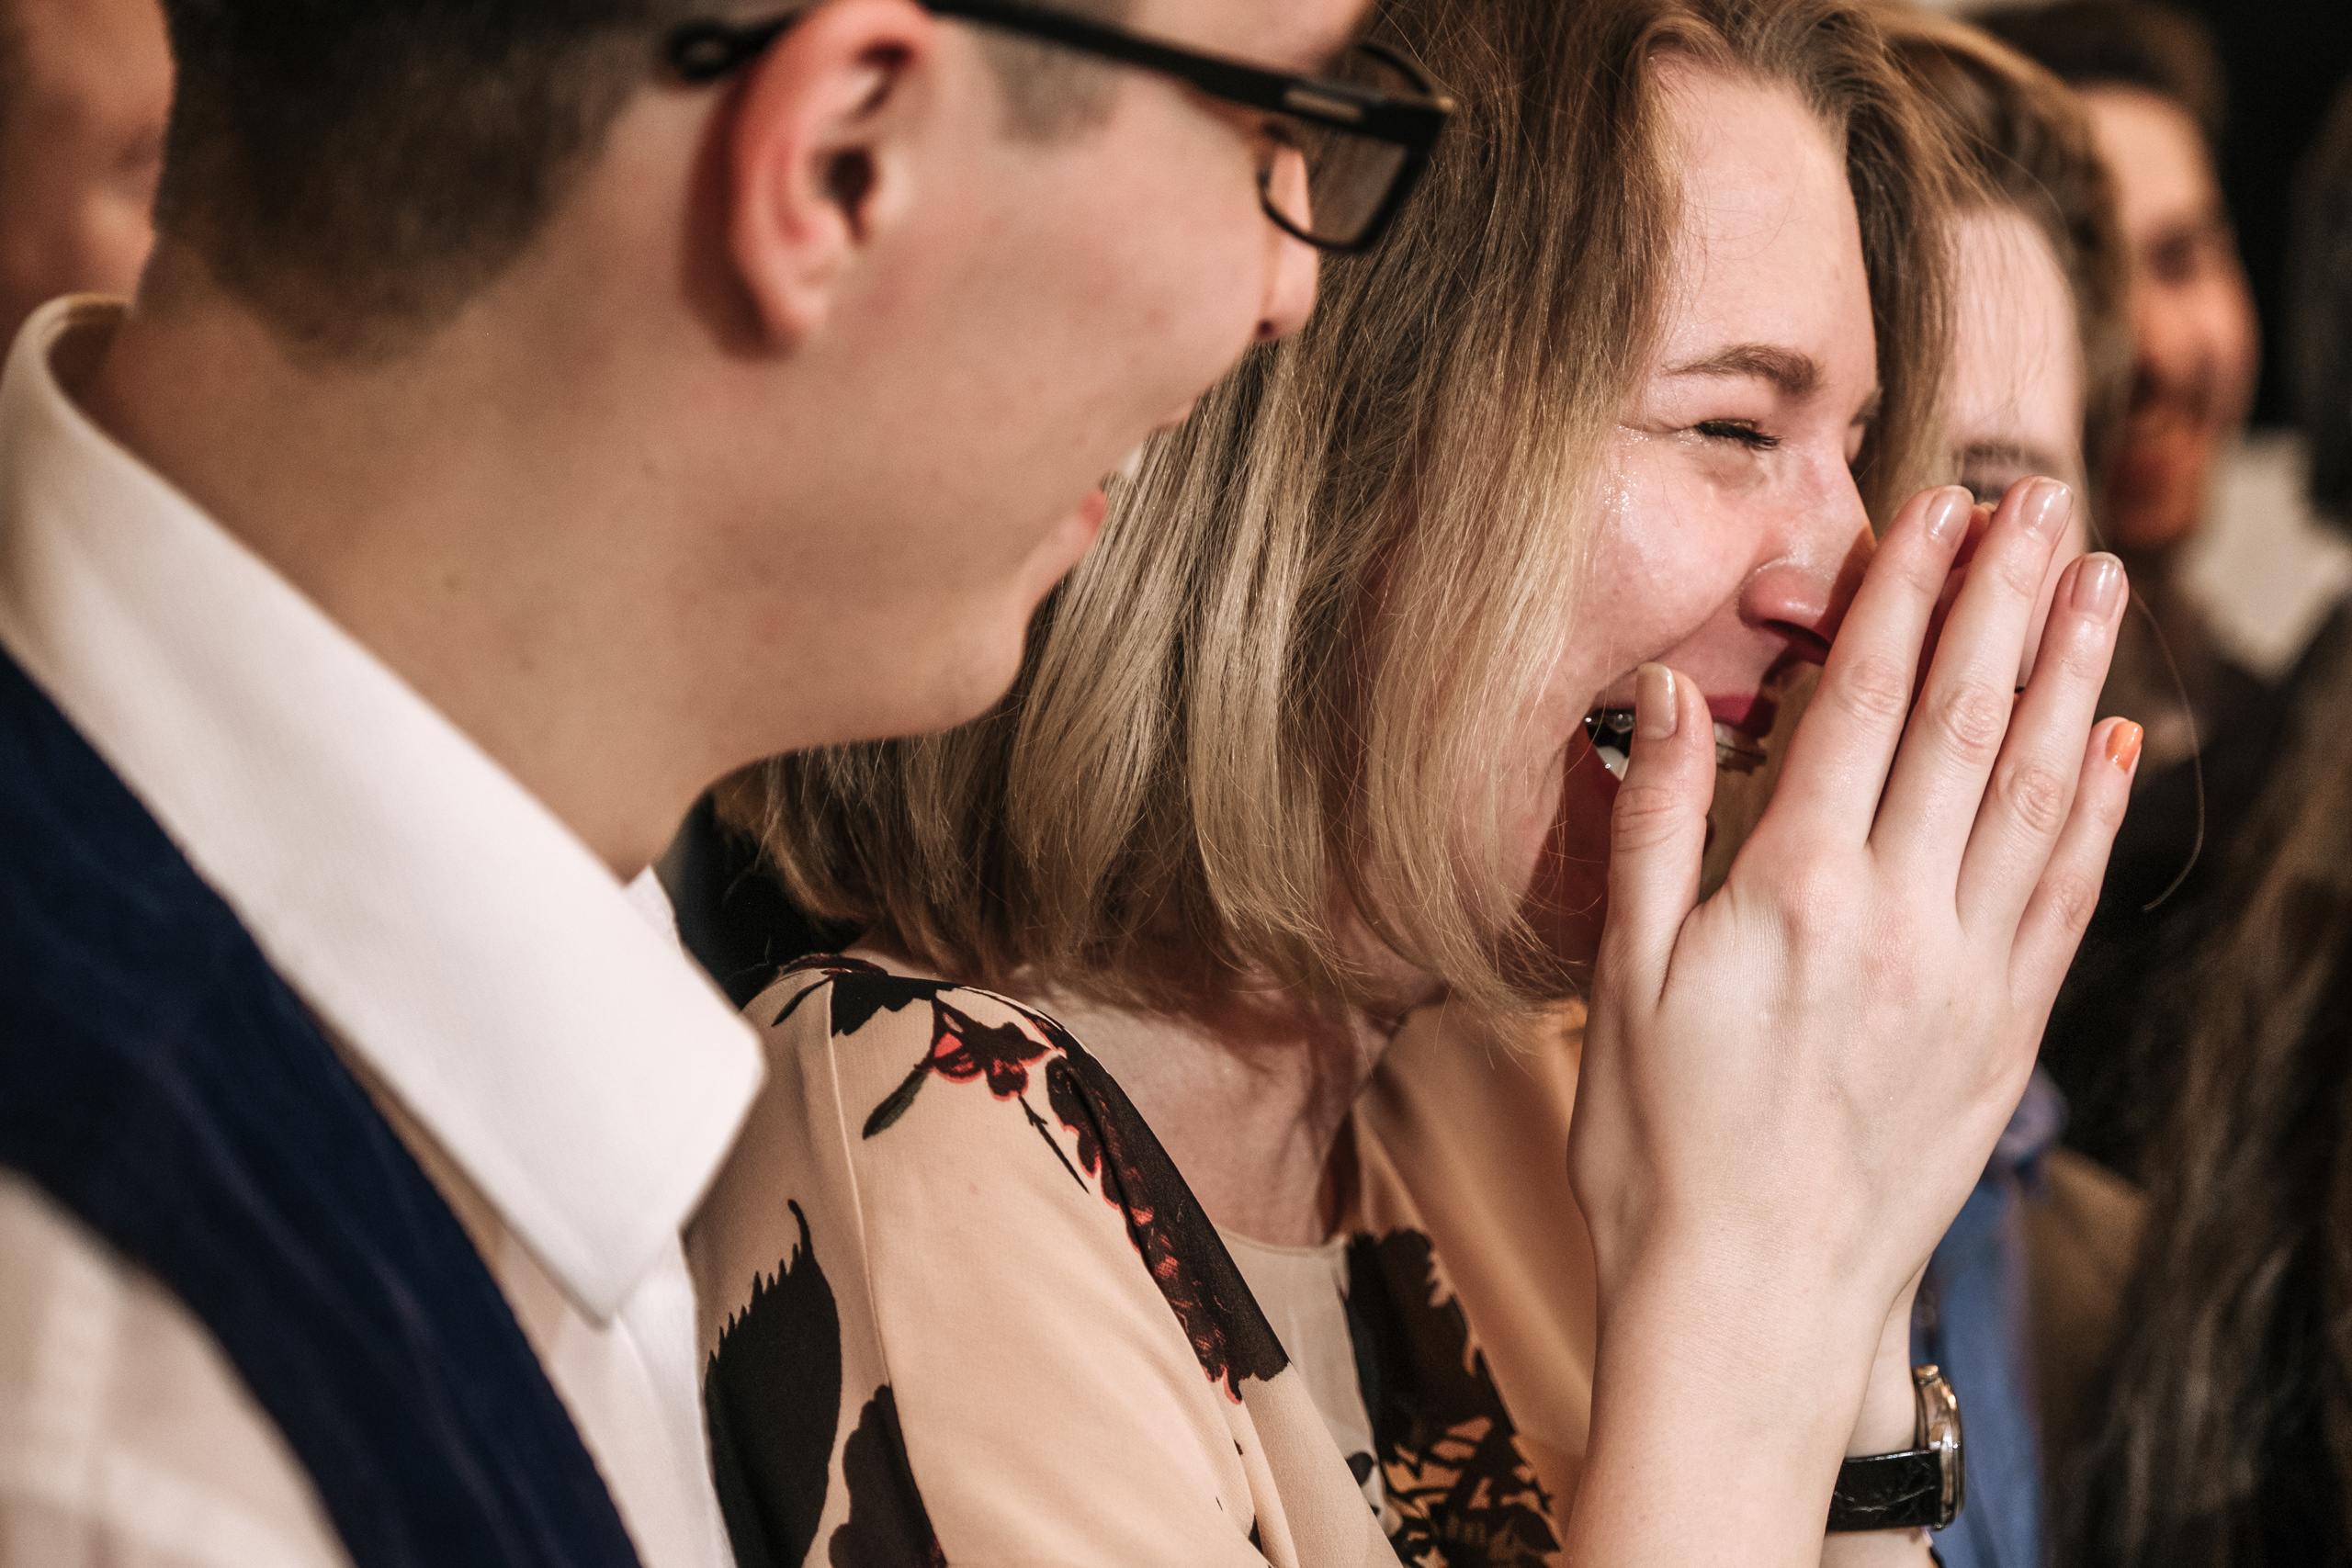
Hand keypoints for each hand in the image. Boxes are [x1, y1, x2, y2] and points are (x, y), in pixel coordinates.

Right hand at [1562, 478, 2135, 1563]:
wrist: (1752, 1305)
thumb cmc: (1658, 1149)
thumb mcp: (1622, 980)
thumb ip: (1652, 827)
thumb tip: (1676, 696)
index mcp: (1791, 895)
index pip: (1863, 710)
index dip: (1904, 598)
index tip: (1938, 512)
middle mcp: (1897, 920)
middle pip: (1963, 726)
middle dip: (2005, 602)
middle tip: (2045, 504)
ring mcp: (1966, 978)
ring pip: (2032, 793)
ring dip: (2071, 676)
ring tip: (2099, 582)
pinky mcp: (2005, 1036)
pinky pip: (2064, 898)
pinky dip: (2094, 810)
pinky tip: (2116, 743)